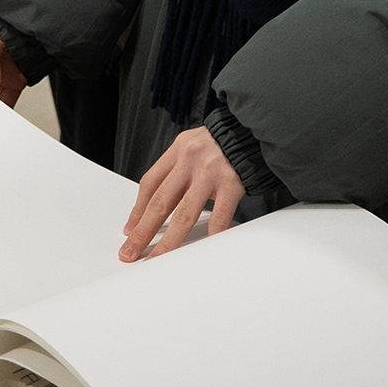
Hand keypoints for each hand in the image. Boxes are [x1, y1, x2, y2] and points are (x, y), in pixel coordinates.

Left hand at [119, 126, 243, 261]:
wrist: (258, 129)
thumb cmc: (226, 140)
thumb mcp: (195, 144)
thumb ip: (178, 167)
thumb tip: (160, 201)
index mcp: (178, 149)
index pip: (150, 183)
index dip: (138, 210)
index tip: (130, 230)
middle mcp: (190, 160)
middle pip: (161, 202)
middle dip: (143, 231)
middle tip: (131, 251)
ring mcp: (211, 173)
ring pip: (184, 214)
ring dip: (168, 241)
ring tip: (157, 258)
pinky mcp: (232, 183)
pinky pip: (219, 216)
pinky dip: (211, 234)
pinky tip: (202, 249)